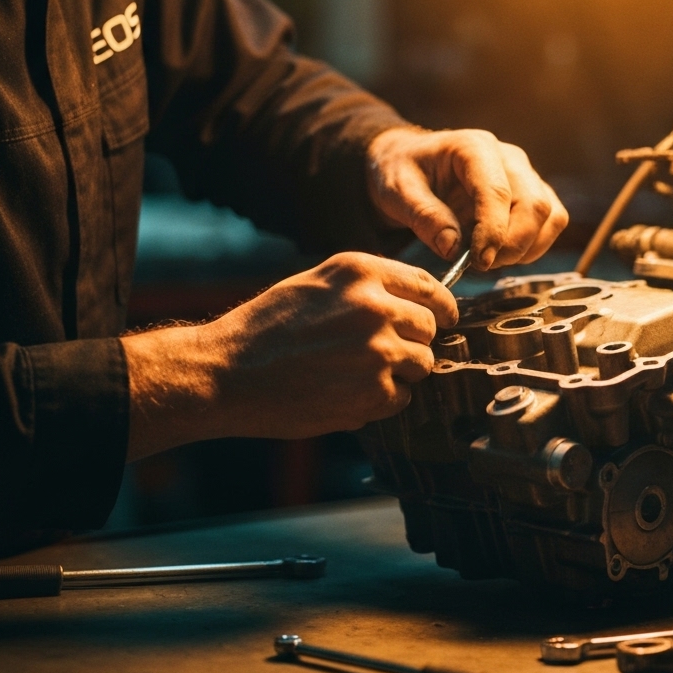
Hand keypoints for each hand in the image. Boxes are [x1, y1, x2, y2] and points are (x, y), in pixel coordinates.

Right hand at [121, 253, 458, 457]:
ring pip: (422, 363)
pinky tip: (346, 392)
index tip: (445, 316)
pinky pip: (401, 397)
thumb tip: (418, 301)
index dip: (442, 305)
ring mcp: (378, 352)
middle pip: (429, 327)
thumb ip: (368, 286)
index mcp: (362, 272)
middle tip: (380, 351)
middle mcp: (376, 307)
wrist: (227, 372)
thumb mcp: (318, 283)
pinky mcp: (373, 393)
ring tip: (357, 372)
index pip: (429, 286)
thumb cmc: (268, 327)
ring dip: (400, 371)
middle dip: (413, 340)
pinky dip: (382, 400)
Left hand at [366, 127, 568, 269]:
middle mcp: (508, 157)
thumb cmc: (404, 172)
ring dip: (526, 248)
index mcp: (474, 148)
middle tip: (480, 265)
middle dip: (512, 245)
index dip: (493, 231)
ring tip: (488, 258)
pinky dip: (533, 246)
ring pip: (550, 216)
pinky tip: (502, 253)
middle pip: (534, 205)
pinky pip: (552, 222)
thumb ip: (424, 217)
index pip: (497, 191)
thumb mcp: (397, 191)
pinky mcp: (532, 194)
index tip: (479, 262)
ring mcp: (525, 175)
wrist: (412, 164)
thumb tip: (453, 248)